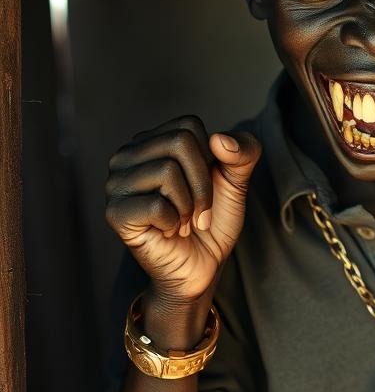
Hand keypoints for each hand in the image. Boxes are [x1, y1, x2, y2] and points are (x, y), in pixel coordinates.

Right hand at [105, 116, 260, 303]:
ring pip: (168, 171)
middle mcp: (127, 156)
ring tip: (182, 220)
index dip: (210, 159)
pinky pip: (157, 205)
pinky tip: (168, 231)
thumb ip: (243, 152)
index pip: (189, 125)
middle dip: (203, 182)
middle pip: (180, 142)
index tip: (206, 186)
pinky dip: (174, 222)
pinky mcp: (115, 213)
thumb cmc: (213, 220)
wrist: (203, 266)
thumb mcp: (237, 180)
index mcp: (152, 140)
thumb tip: (219, 140)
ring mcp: (116, 184)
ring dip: (190, 205)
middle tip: (198, 209)